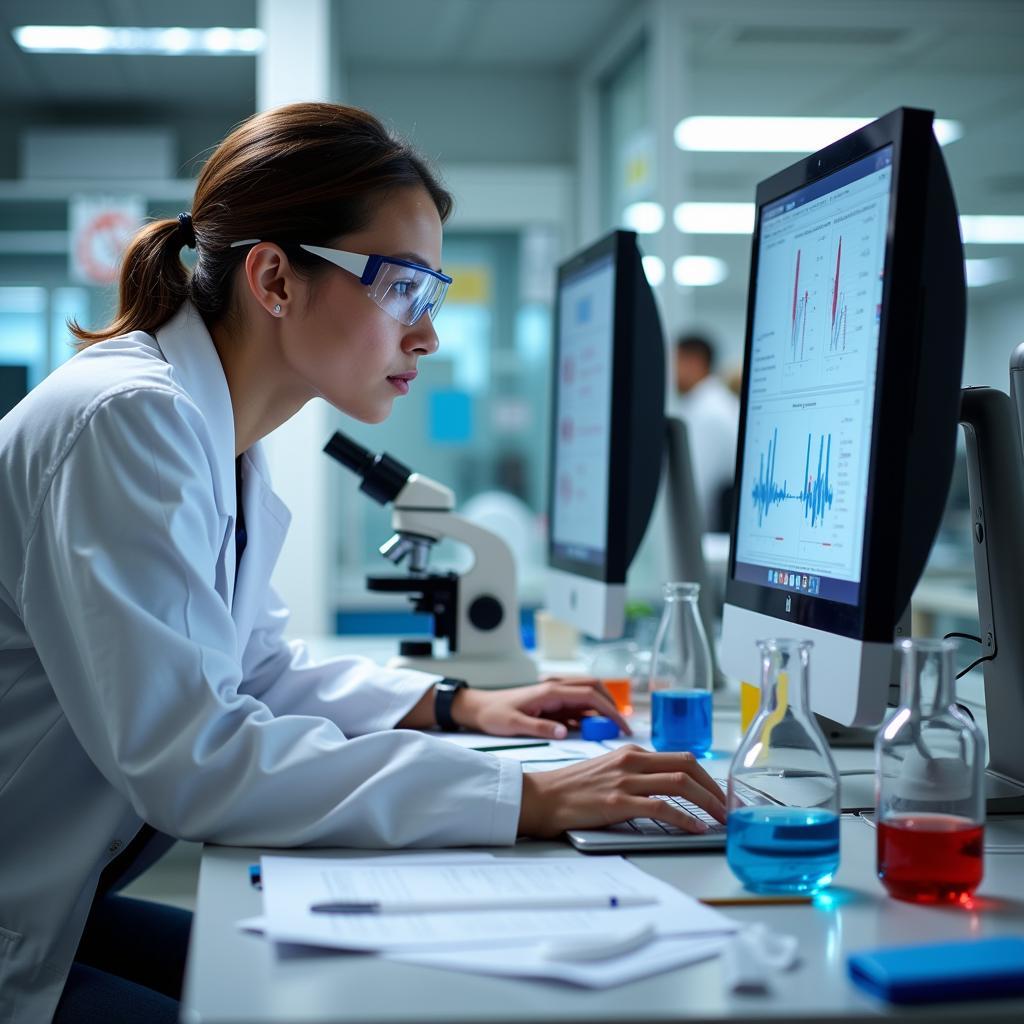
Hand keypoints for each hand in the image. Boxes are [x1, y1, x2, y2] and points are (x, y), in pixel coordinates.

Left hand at [451, 676, 630, 739]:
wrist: (479, 708)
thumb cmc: (495, 713)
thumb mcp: (515, 724)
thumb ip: (540, 727)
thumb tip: (564, 731)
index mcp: (550, 691)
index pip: (588, 695)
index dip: (608, 709)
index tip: (621, 724)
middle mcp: (555, 689)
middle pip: (594, 688)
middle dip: (611, 704)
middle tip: (622, 726)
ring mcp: (554, 695)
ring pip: (587, 695)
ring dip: (602, 708)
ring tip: (612, 729)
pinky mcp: (552, 703)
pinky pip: (577, 706)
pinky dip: (589, 715)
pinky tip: (592, 730)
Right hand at [517, 746, 726, 838]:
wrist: (541, 797)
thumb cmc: (572, 789)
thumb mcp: (607, 771)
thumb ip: (635, 774)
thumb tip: (666, 790)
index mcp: (631, 752)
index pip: (681, 757)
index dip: (707, 775)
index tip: (719, 793)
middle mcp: (631, 761)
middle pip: (687, 766)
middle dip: (714, 787)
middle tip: (727, 807)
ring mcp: (625, 781)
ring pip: (680, 784)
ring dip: (707, 802)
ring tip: (719, 818)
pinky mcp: (618, 802)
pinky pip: (661, 807)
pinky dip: (684, 818)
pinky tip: (695, 827)